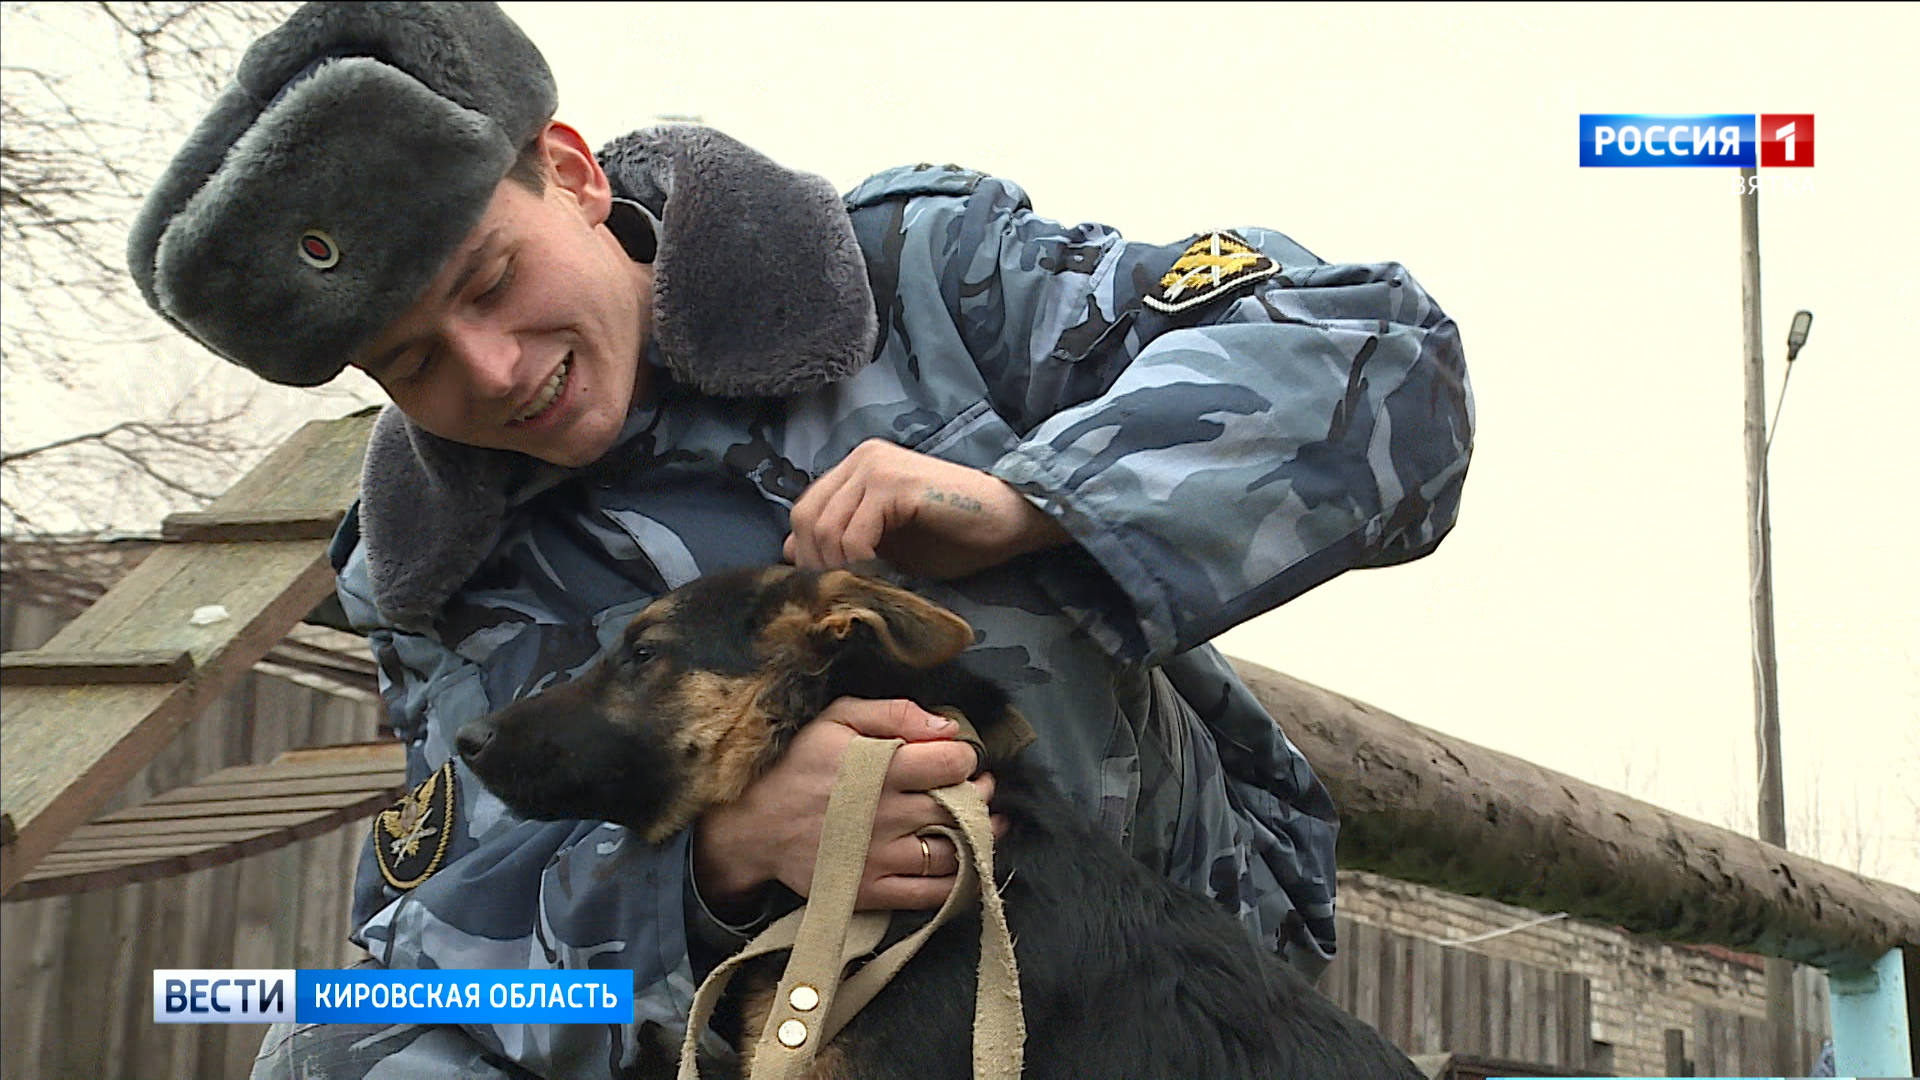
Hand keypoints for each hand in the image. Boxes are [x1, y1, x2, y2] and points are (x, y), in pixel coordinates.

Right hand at [691, 697, 1004, 913]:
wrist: (753, 826)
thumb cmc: (797, 765)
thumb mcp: (836, 719)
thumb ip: (894, 713)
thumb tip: (948, 726)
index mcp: (879, 769)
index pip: (952, 764)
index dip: (966, 758)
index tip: (961, 758)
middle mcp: (885, 817)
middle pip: (960, 808)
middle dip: (979, 794)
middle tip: (979, 787)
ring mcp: (880, 860)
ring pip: (954, 853)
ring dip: (979, 837)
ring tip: (982, 822)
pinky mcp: (871, 893)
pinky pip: (931, 895)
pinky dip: (959, 881)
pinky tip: (965, 861)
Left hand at [784, 439, 1068, 579]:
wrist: (1010, 521)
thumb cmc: (956, 536)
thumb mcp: (888, 544)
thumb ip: (843, 542)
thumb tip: (790, 552)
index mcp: (855, 468)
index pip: (804, 512)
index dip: (809, 556)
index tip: (831, 590)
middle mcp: (860, 458)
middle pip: (806, 518)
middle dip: (818, 565)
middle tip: (844, 595)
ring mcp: (876, 466)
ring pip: (825, 527)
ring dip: (838, 568)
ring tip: (864, 589)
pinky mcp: (894, 483)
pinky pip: (854, 533)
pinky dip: (858, 563)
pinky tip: (881, 578)